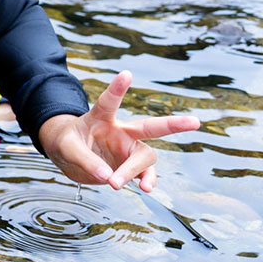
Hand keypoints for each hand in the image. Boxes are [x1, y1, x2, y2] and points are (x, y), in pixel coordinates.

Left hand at [38, 70, 199, 191]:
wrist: (69, 158)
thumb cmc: (67, 144)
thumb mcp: (66, 149)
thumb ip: (85, 160)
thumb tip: (108, 177)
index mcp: (101, 118)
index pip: (109, 101)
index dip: (117, 88)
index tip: (126, 73)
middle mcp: (121, 132)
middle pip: (150, 127)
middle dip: (173, 124)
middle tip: (195, 122)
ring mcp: (128, 149)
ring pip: (145, 157)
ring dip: (133, 171)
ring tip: (114, 183)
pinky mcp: (130, 166)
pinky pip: (145, 174)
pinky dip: (146, 181)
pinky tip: (144, 188)